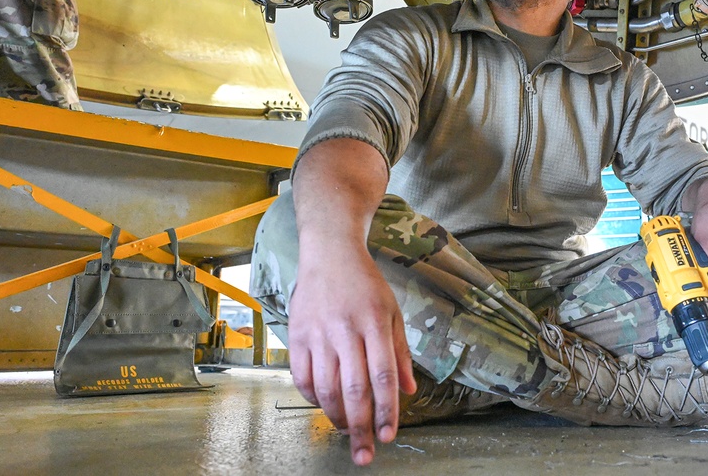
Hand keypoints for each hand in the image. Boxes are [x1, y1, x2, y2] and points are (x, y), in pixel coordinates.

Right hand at [288, 251, 416, 465]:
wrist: (328, 253)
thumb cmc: (365, 283)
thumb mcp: (393, 311)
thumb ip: (401, 352)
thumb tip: (410, 390)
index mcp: (374, 322)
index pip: (382, 376)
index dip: (386, 410)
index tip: (389, 436)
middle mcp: (345, 329)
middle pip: (353, 389)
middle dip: (361, 427)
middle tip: (365, 455)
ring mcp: (318, 333)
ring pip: (326, 388)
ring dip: (337, 418)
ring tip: (348, 432)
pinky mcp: (297, 336)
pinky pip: (303, 378)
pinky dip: (314, 399)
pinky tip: (326, 406)